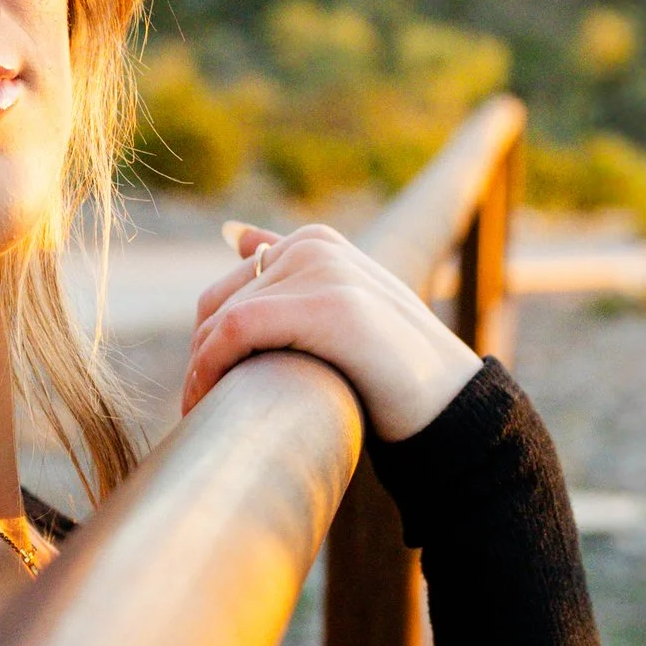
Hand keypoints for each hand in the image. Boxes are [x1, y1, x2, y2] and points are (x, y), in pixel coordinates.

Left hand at [181, 221, 483, 442]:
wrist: (448, 404)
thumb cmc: (388, 371)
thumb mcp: (336, 310)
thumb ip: (288, 271)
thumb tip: (232, 234)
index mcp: (314, 243)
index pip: (228, 290)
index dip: (206, 343)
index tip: (204, 389)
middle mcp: (314, 247)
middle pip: (218, 303)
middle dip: (201, 357)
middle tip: (197, 405)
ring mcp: (324, 270)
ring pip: (222, 320)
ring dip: (201, 371)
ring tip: (200, 411)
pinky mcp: (327, 304)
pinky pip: (237, 330)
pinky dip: (210, 367)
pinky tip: (206, 402)